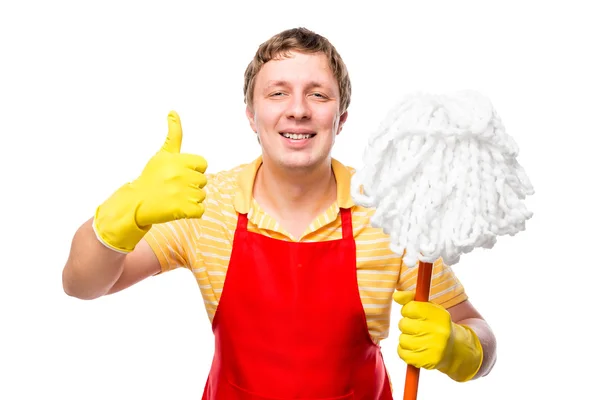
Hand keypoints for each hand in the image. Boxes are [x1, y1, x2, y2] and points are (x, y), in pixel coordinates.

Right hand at [93, 111, 207, 252]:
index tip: (178, 174)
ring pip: (202, 196)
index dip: (193, 170)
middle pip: (203, 181)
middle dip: (191, 185)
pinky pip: (200, 210)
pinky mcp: (184, 209)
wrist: (136, 203)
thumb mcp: (163, 154)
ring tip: (173, 198)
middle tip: (173, 187)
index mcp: (178, 160)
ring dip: (191, 199)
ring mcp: (183, 193)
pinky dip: (191, 212)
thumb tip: (173, 111)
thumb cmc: (151, 177)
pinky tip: (177, 208)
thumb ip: (174, 134)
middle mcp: (181, 175)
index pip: (202, 164)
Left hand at [393, 291, 482, 381]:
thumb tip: (396, 295)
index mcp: (440, 315)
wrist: (454, 349)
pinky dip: (404, 350)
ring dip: (405, 338)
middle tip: (416, 327)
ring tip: (417, 338)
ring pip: (402, 339)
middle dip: (406, 325)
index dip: (407, 310)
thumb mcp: (429, 308)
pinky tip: (415, 348)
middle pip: (404, 324)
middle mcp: (439, 332)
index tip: (412, 313)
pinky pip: (402, 353)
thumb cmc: (436, 324)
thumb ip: (411, 299)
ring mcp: (434, 348)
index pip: (411, 308)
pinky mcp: (427, 361)